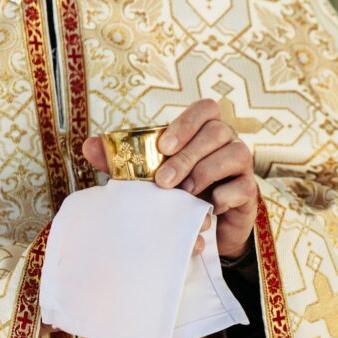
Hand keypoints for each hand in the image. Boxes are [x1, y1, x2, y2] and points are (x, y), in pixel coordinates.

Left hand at [82, 100, 257, 259]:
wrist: (203, 229)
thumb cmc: (176, 194)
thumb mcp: (148, 177)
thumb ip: (121, 161)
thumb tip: (88, 146)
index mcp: (203, 131)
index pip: (206, 109)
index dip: (186, 122)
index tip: (163, 146)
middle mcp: (227, 142)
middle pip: (217, 132)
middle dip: (188, 155)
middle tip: (163, 181)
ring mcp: (241, 166)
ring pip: (236, 154)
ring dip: (205, 173)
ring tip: (184, 194)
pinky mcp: (249, 192)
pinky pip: (243, 186)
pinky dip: (223, 197)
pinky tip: (207, 208)